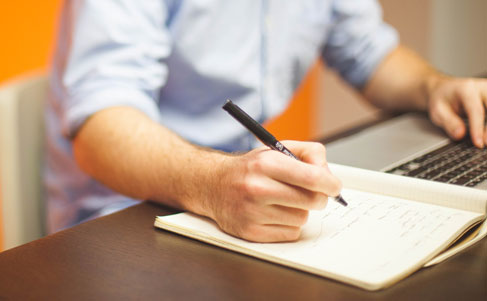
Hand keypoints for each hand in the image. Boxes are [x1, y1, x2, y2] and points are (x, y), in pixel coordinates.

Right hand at [208, 141, 341, 242]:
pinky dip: (288, 225)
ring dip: (299, 211)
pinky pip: (290, 233)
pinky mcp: (250, 232)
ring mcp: (252, 212)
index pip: (312, 178)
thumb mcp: (277, 149)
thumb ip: (309, 154)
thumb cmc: (251, 168)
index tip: (334, 187)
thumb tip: (329, 175)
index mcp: (265, 164)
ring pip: (302, 218)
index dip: (330, 184)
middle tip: (311, 193)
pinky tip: (274, 213)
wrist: (213, 185)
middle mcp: (257, 188)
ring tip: (283, 201)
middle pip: (312, 201)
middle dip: (318, 197)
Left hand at [427, 76, 486, 147]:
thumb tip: (460, 135)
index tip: (479, 143)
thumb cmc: (441, 100)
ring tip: (486, 140)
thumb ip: (448, 122)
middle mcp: (481, 88)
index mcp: (466, 89)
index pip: (476, 110)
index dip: (478, 128)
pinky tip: (486, 135)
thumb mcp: (437, 111)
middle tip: (485, 143)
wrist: (444, 89)